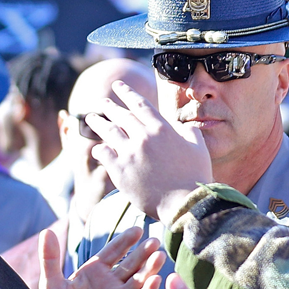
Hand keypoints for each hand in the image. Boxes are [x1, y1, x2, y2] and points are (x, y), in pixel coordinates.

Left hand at [39, 225, 163, 288]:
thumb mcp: (51, 285)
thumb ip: (50, 259)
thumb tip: (47, 231)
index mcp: (94, 271)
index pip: (112, 252)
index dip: (125, 241)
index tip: (137, 230)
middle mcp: (110, 281)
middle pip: (129, 264)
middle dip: (142, 253)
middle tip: (154, 241)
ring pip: (138, 280)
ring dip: (149, 269)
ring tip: (159, 257)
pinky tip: (155, 281)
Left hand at [86, 80, 212, 222]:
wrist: (185, 202)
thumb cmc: (194, 176)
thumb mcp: (198, 147)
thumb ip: (189, 132)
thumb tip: (186, 126)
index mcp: (162, 128)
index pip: (140, 105)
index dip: (127, 93)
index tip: (118, 86)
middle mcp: (144, 137)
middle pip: (121, 116)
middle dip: (109, 106)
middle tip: (101, 101)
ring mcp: (130, 153)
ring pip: (108, 131)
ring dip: (98, 122)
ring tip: (90, 118)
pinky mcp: (119, 170)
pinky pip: (103, 153)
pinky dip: (98, 149)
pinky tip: (95, 148)